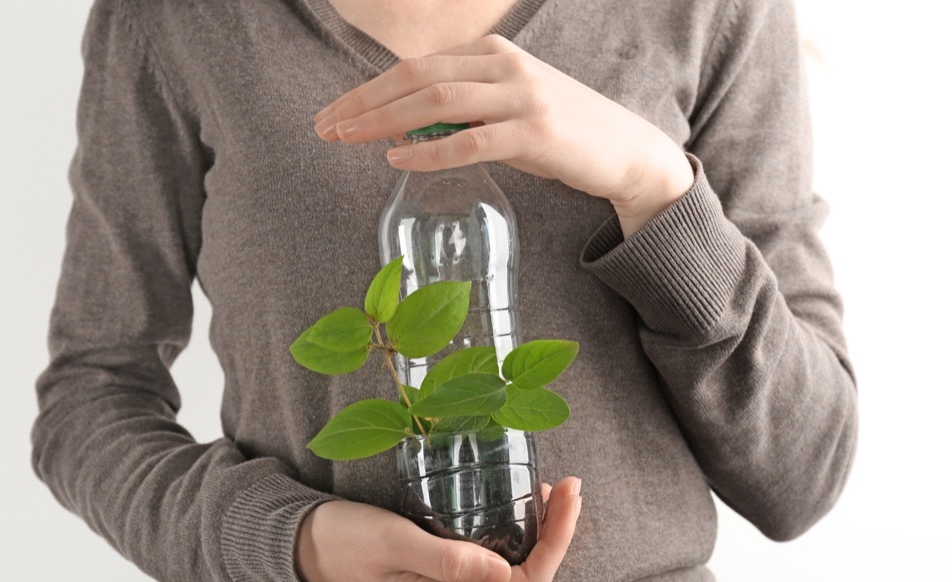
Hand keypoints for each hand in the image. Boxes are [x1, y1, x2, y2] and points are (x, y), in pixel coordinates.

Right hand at [294, 476, 581, 581]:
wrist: (305, 548)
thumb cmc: (345, 540)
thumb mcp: (393, 541)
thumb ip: (446, 558)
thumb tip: (502, 571)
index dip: (557, 540)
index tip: (568, 494)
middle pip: (529, 576)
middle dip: (556, 531)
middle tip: (568, 485)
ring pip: (515, 568)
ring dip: (539, 531)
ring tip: (548, 489)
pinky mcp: (443, 574)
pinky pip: (494, 559)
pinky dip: (514, 530)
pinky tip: (515, 503)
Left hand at [313, 35, 692, 235]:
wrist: (626, 151)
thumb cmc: (562, 134)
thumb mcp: (509, 108)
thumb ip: (464, 110)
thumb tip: (406, 130)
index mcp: (493, 53)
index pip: (416, 66)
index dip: (368, 89)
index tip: (335, 113)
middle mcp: (504, 66)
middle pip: (417, 77)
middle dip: (364, 102)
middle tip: (325, 127)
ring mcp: (521, 96)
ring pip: (436, 102)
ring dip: (384, 120)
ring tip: (347, 139)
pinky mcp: (535, 132)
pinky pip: (470, 140)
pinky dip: (428, 150)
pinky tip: (396, 158)